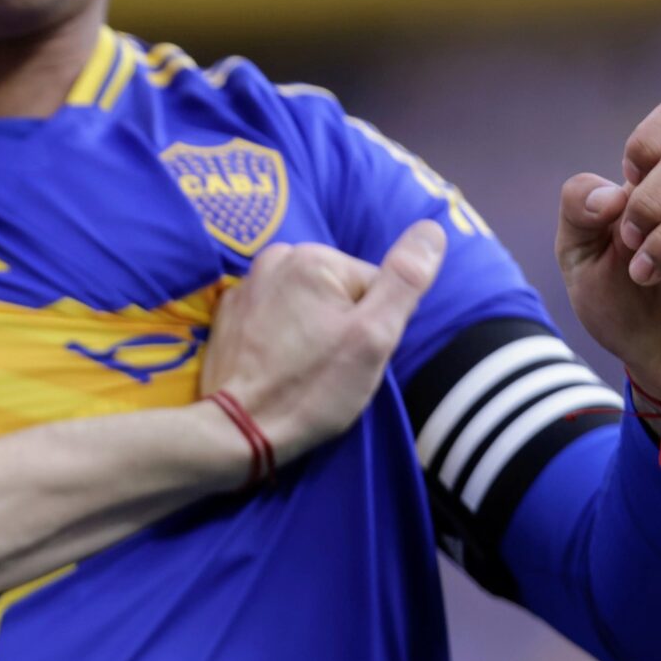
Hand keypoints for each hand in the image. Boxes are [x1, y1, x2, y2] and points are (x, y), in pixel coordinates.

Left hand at [200, 221, 445, 465]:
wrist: (236, 430)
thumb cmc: (311, 388)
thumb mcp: (374, 336)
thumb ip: (406, 279)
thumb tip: (432, 229)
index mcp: (312, 257)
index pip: (374, 285)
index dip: (375, 325)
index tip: (355, 355)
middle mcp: (273, 259)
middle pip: (339, 291)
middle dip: (344, 325)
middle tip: (330, 366)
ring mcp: (246, 287)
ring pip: (308, 304)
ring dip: (314, 331)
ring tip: (304, 369)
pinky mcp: (228, 315)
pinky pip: (275, 317)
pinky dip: (282, 338)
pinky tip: (279, 366)